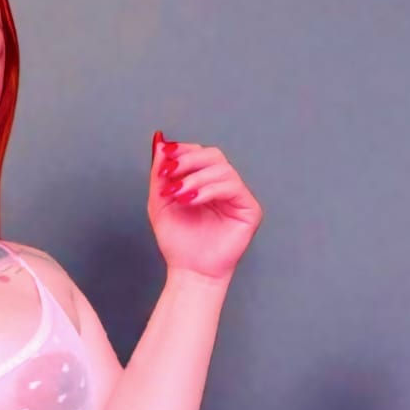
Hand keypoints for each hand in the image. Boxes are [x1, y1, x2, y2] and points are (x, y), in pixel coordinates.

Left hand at [147, 130, 262, 280]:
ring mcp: (238, 196)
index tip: (164, 158)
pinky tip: (191, 201)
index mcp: (204, 181)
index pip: (199, 153)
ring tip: (178, 194)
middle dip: (188, 161)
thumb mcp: (160, 200)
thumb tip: (160, 140)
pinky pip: (233, 187)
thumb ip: (159, 171)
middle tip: (169, 174)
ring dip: (195, 178)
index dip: (182, 151)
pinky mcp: (249, 209)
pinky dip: (209, 190)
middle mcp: (223, 185)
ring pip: (223, 169)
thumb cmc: (177, 240)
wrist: (188, 270)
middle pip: (213, 155)